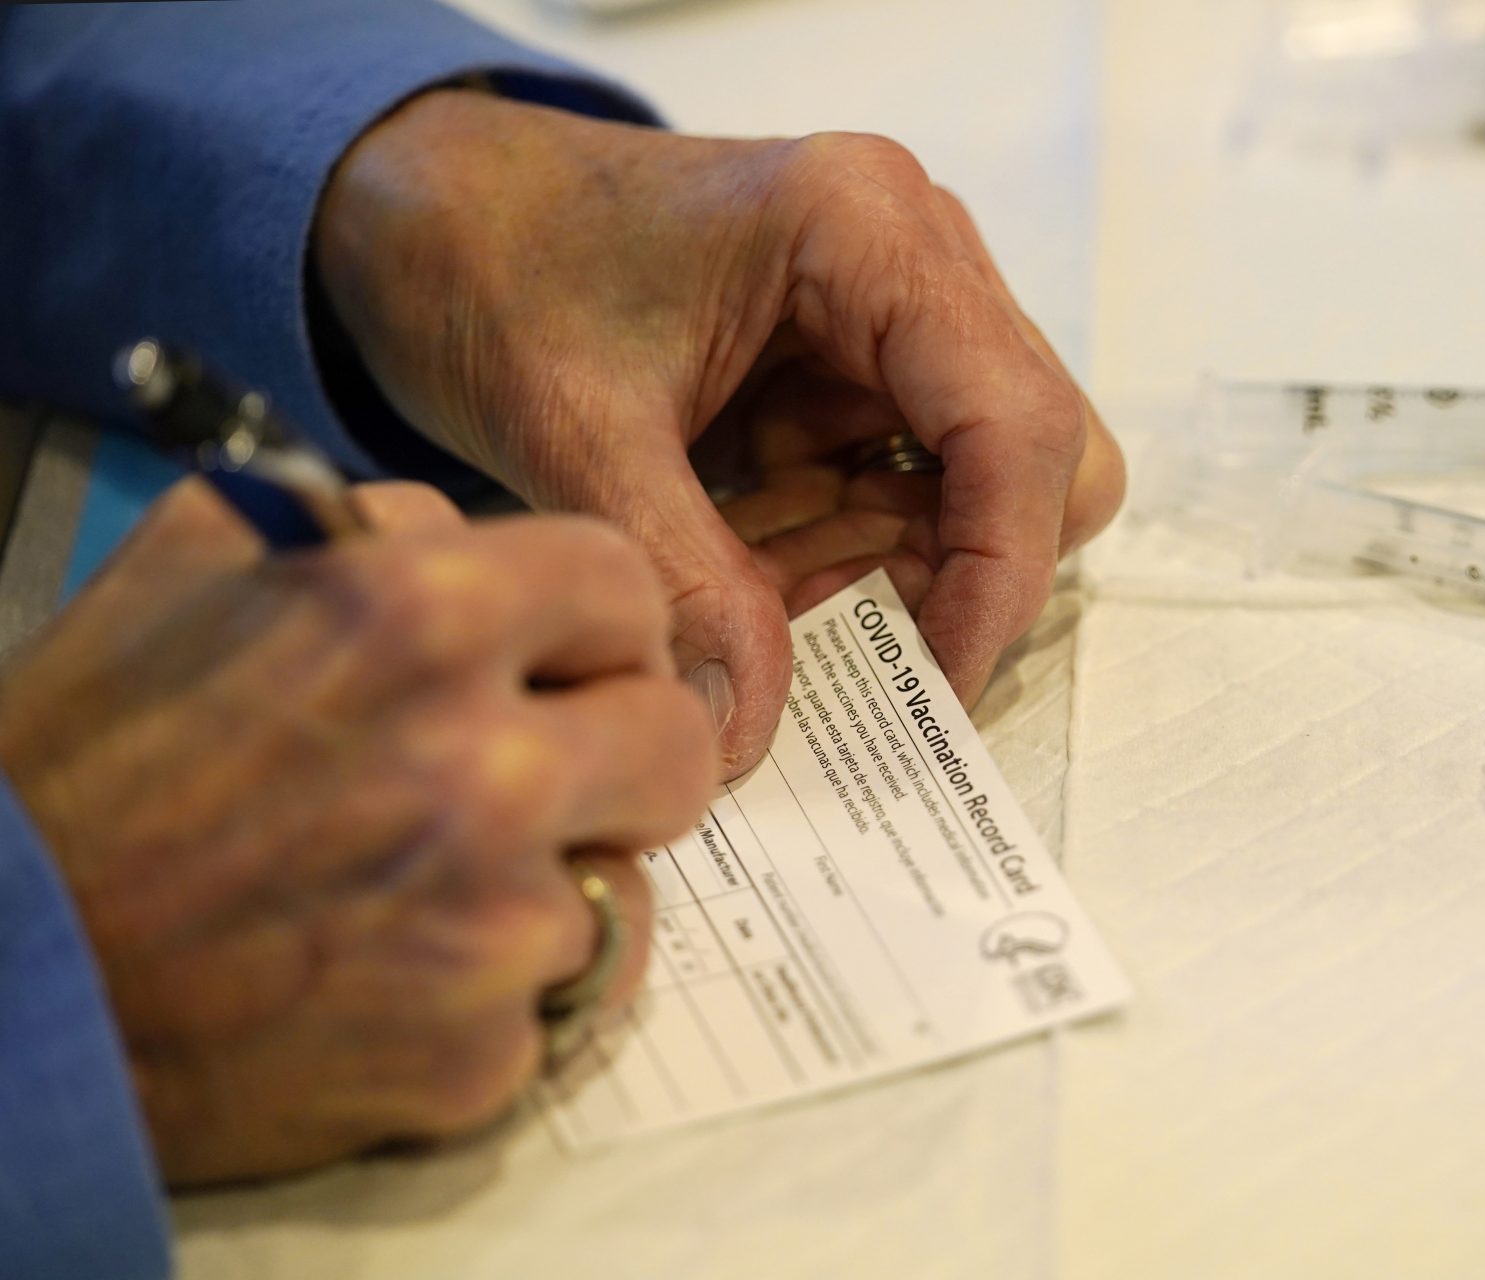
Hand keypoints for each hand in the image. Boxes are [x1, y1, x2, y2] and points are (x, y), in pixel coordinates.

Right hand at [0, 480, 714, 1183]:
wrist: (2, 977)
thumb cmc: (81, 763)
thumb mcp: (199, 568)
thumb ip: (377, 529)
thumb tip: (484, 536)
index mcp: (420, 616)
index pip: (630, 587)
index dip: (606, 628)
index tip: (582, 662)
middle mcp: (481, 765)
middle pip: (678, 742)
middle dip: (620, 754)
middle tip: (543, 775)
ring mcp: (491, 924)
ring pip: (622, 881)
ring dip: (546, 881)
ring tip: (417, 884)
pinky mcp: (479, 1056)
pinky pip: (556, 999)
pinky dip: (493, 992)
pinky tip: (389, 973)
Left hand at [314, 90, 1124, 771]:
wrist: (426, 210)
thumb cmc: (489, 261)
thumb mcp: (573, 429)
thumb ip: (680, 582)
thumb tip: (754, 733)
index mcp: (865, 231)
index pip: (1014, 423)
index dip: (998, 575)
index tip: (936, 688)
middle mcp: (915, 260)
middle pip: (1041, 458)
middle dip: (966, 578)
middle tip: (870, 666)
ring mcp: (899, 315)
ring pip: (988, 488)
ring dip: (898, 574)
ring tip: (770, 610)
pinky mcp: (864, 368)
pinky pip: (909, 492)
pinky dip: (851, 558)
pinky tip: (754, 574)